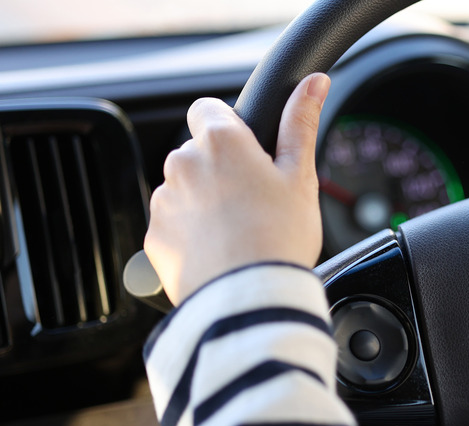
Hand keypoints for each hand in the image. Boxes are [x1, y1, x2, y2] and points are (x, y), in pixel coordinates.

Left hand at [144, 73, 330, 304]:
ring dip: (203, 200)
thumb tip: (314, 83)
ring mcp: (164, 201)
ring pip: (184, 188)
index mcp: (220, 142)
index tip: (246, 151)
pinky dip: (190, 232)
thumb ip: (300, 123)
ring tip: (237, 230)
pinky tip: (219, 250)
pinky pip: (172, 224)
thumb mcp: (300, 177)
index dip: (227, 126)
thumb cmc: (280, 238)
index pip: (207, 109)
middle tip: (252, 199)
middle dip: (219, 168)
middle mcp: (183, 164)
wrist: (248, 300)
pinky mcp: (154, 237)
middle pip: (197, 151)